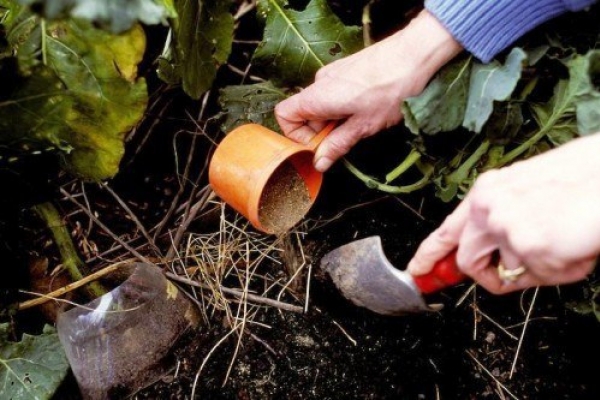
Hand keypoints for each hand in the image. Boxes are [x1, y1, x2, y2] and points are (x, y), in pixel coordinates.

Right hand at [275, 9, 461, 171]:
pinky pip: (334, 93)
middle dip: (320, 131)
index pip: (284, 115)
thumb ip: (337, 145)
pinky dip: (343, 106)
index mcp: (316, 97)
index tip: (319, 146)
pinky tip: (367, 109)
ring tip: (362, 122)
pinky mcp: (346, 69)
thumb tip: (319, 162)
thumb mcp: (362, 126)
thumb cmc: (390, 89)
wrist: (415, 55)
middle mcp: (319, 82)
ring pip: (321, 104)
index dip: (295, 135)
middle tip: (346, 139)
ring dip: (334, 120)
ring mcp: (332, 73)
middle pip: (303, 112)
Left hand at [406, 134, 599, 293]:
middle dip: (484, 274)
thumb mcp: (526, 195)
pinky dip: (551, 271)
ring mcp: (503, 226)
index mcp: (487, 191)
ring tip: (555, 246)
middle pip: (466, 260)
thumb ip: (500, 225)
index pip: (447, 229)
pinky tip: (567, 247)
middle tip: (501, 275)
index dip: (429, 255)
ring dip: (525, 270)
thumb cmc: (580, 182)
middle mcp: (486, 206)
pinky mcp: (528, 246)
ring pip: (499, 271)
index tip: (417, 270)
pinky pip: (531, 277)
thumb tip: (495, 257)